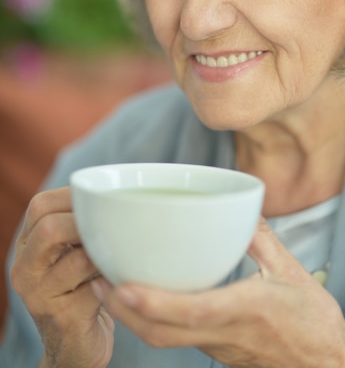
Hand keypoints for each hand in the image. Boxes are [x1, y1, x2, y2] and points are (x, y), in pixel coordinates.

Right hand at [11, 187, 113, 367]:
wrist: (75, 348)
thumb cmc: (83, 288)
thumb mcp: (73, 253)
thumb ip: (82, 225)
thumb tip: (120, 191)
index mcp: (27, 245)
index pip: (41, 205)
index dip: (74, 196)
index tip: (103, 199)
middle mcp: (25, 269)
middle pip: (50, 228)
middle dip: (88, 221)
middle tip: (114, 225)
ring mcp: (40, 296)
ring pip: (76, 259)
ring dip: (107, 252)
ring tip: (123, 250)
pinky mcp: (64, 318)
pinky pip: (94, 289)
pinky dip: (114, 277)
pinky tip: (123, 275)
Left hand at [93, 217, 344, 367]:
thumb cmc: (314, 324)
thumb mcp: (293, 273)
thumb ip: (263, 239)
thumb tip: (240, 208)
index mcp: (248, 309)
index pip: (194, 311)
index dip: (154, 301)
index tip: (121, 284)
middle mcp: (225, 332)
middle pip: (162, 333)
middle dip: (124, 312)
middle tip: (96, 280)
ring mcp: (216, 346)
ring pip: (163, 340)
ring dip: (131, 318)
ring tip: (108, 286)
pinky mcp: (215, 351)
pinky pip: (175, 338)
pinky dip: (150, 320)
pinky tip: (142, 297)